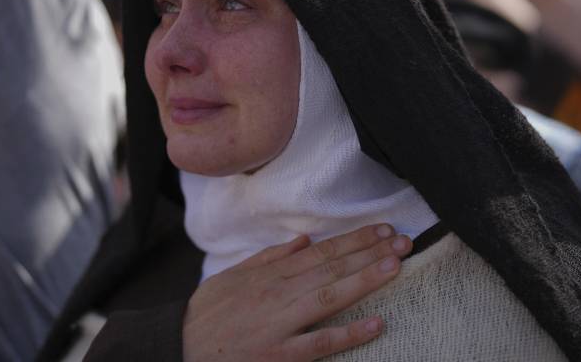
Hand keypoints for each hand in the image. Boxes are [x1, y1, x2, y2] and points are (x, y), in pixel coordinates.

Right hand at [183, 224, 411, 361]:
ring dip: (364, 280)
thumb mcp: (231, 278)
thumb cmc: (205, 316)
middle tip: (403, 241)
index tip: (383, 231)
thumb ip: (268, 259)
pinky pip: (318, 344)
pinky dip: (347, 334)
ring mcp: (278, 324)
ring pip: (329, 297)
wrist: (177, 350)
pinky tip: (375, 324)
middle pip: (331, 268)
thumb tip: (302, 240)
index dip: (354, 240)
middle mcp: (277, 294)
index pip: (321, 252)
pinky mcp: (276, 355)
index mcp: (269, 275)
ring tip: (394, 268)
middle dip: (369, 253)